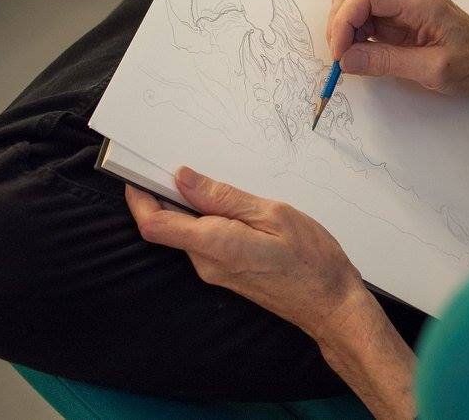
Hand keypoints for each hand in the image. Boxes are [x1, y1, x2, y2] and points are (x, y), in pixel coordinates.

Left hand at [124, 167, 364, 341]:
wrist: (330, 303)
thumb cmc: (311, 260)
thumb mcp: (273, 214)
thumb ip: (224, 198)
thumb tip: (183, 179)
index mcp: (215, 244)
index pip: (155, 224)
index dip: (139, 196)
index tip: (140, 171)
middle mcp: (206, 263)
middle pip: (166, 226)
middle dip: (167, 194)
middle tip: (185, 164)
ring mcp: (215, 272)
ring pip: (186, 233)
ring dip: (191, 206)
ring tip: (221, 184)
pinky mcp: (225, 274)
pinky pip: (203, 243)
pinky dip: (207, 220)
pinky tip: (235, 208)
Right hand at [326, 0, 468, 95]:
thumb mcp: (432, 69)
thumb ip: (387, 62)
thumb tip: (348, 59)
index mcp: (419, 0)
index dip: (344, 21)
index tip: (341, 52)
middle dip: (340, 23)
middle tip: (343, 56)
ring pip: (355, 0)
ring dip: (345, 27)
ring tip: (353, 55)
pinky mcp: (399, 10)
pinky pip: (366, 12)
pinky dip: (355, 31)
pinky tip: (363, 51)